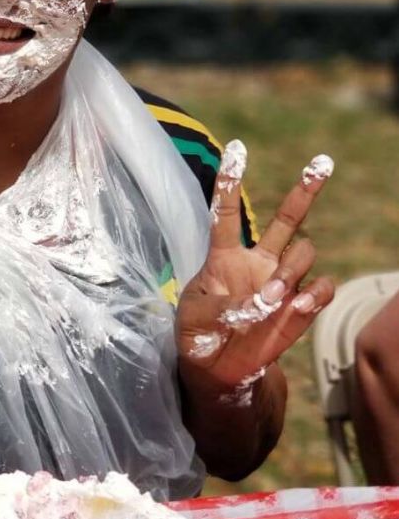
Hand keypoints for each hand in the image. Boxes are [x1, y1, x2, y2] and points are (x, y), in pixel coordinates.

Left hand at [176, 141, 334, 389]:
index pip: (225, 213)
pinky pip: (321, 289)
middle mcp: (258, 262)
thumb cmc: (198, 334)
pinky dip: (315, 293)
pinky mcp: (300, 307)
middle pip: (288, 219)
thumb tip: (265, 299)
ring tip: (270, 297)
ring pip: (304, 253)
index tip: (237, 149)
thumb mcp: (194, 314)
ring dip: (291, 271)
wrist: (217, 369)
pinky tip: (299, 304)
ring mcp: (282, 282)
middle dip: (306, 189)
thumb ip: (225, 303)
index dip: (230, 182)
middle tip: (322, 162)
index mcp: (223, 257)